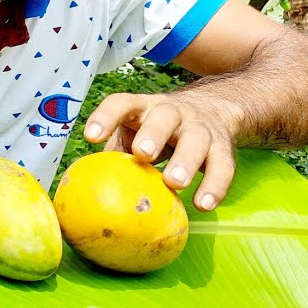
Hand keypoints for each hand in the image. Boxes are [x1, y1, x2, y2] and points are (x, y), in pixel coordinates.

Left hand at [82, 92, 240, 211]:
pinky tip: (203, 205)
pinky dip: (215, 185)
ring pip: (196, 140)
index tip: (91, 137)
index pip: (122, 103)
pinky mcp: (223, 147)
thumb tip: (84, 185)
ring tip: (174, 183)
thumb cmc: (157, 128)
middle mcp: (173, 112)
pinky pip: (223, 166)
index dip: (106, 117)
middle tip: (142, 154)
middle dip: (153, 134)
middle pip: (164, 117)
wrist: (214, 109)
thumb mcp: (135, 130)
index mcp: (143, 107)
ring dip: (185, 161)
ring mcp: (200, 128)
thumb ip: (114, 153)